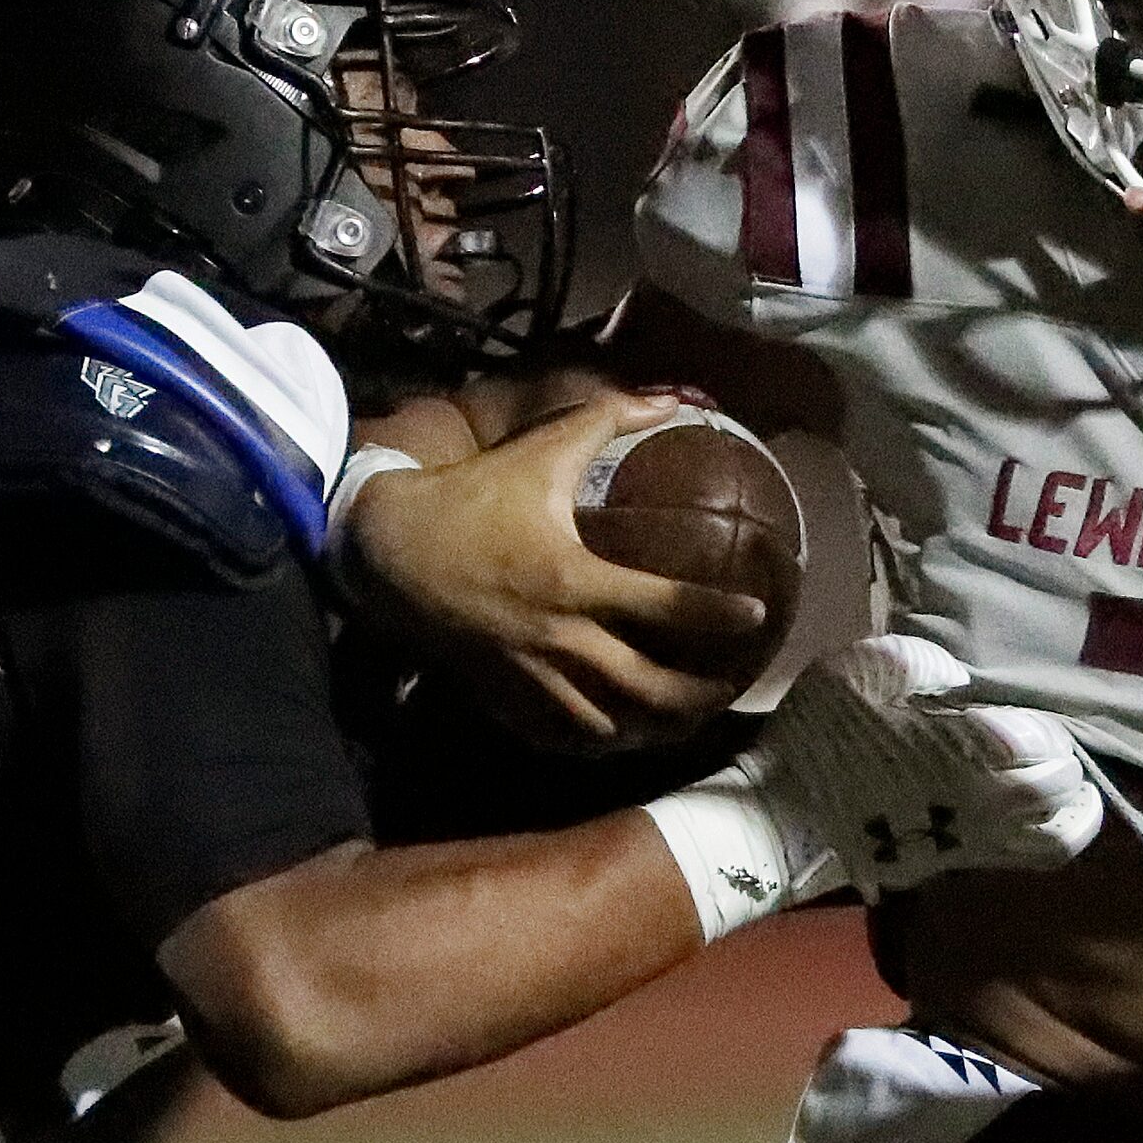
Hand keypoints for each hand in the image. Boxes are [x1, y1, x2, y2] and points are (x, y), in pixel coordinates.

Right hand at [343, 388, 769, 749]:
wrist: (386, 549)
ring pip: (607, 725)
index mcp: (575, 579)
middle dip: (698, 694)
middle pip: (647, 688)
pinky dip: (596, 741)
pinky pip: (559, 737)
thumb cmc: (470, 496)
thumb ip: (609, 418)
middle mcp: (558, 638)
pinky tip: (619, 735)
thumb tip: (672, 400)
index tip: (757, 616)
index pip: (666, 607)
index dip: (717, 614)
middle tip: (730, 686)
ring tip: (685, 719)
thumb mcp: (541, 450)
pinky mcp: (502, 695)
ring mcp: (529, 676)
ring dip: (652, 727)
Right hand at [744, 635, 1103, 899]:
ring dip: (1073, 818)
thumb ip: (929, 664)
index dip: (1052, 732)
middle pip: (1059, 796)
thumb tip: (963, 683)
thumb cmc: (819, 738)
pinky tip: (1025, 816)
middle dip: (1069, 771)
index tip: (1038, 717)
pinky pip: (1015, 859)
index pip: (1046, 747)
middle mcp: (982, 804)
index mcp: (968, 751)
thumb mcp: (865, 669)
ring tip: (1074, 796)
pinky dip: (1038, 840)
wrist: (774, 819)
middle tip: (1062, 751)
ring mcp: (966, 844)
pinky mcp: (944, 867)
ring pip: (1051, 843)